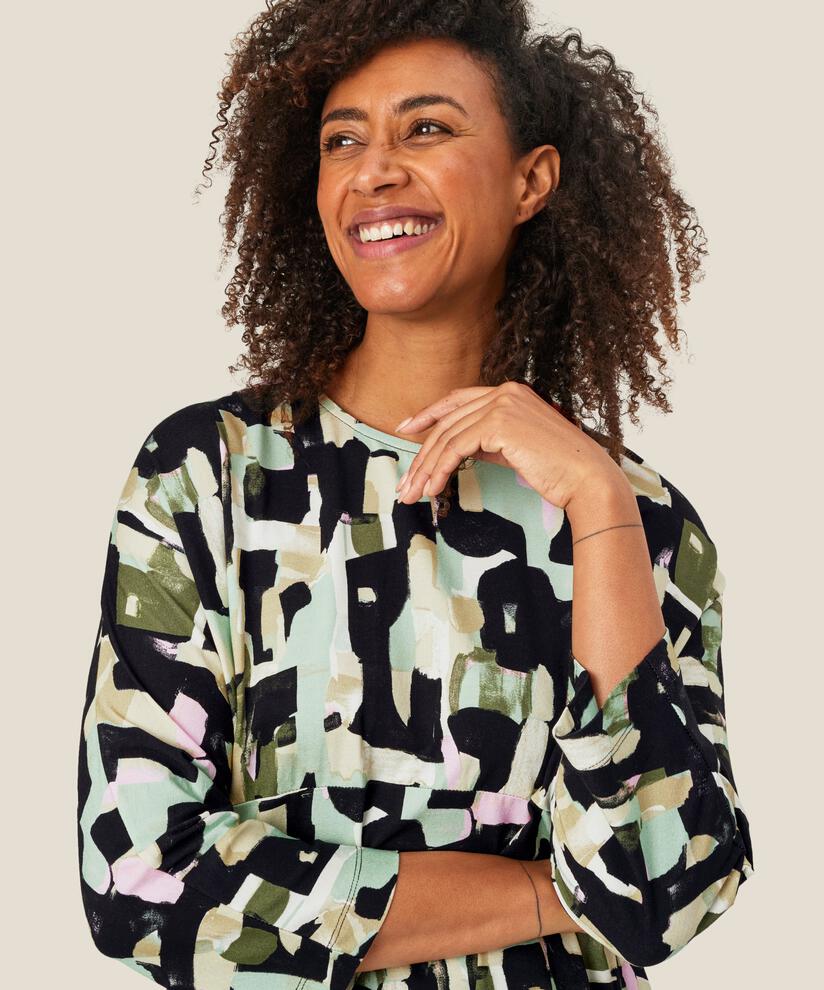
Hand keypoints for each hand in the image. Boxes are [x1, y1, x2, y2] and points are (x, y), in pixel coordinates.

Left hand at [394, 382, 624, 508]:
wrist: (586, 478)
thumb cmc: (556, 469)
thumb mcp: (514, 448)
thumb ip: (487, 440)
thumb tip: (454, 450)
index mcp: (509, 392)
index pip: (458, 400)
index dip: (428, 414)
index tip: (405, 429)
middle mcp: (505, 392)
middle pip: (448, 422)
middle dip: (422, 455)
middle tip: (406, 483)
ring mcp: (503, 404)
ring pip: (448, 436)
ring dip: (426, 468)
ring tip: (413, 494)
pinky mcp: (500, 423)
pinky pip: (456, 448)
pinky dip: (439, 470)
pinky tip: (432, 489)